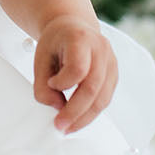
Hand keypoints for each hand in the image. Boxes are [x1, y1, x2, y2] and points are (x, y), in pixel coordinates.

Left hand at [32, 16, 117, 133]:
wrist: (73, 27)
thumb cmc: (56, 41)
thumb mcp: (40, 57)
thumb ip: (42, 85)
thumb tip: (56, 107)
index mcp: (80, 39)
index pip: (78, 68)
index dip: (63, 83)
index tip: (50, 84)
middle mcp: (100, 49)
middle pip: (92, 88)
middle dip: (75, 112)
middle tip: (59, 125)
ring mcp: (111, 62)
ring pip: (102, 99)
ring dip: (84, 118)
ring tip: (67, 127)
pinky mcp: (114, 75)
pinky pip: (105, 100)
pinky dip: (90, 113)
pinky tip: (77, 118)